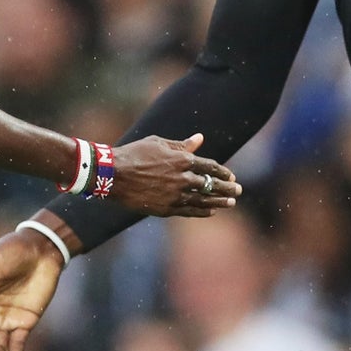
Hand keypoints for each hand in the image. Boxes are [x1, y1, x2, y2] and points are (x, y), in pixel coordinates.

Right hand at [111, 133, 240, 216]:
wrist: (112, 175)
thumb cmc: (134, 154)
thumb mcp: (158, 143)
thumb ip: (182, 145)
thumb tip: (200, 139)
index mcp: (181, 159)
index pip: (209, 167)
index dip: (222, 172)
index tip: (231, 176)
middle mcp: (181, 178)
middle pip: (211, 185)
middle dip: (227, 188)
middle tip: (238, 191)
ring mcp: (174, 195)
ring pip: (203, 200)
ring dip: (219, 202)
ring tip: (230, 203)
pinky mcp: (165, 208)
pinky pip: (189, 211)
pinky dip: (202, 211)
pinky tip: (211, 211)